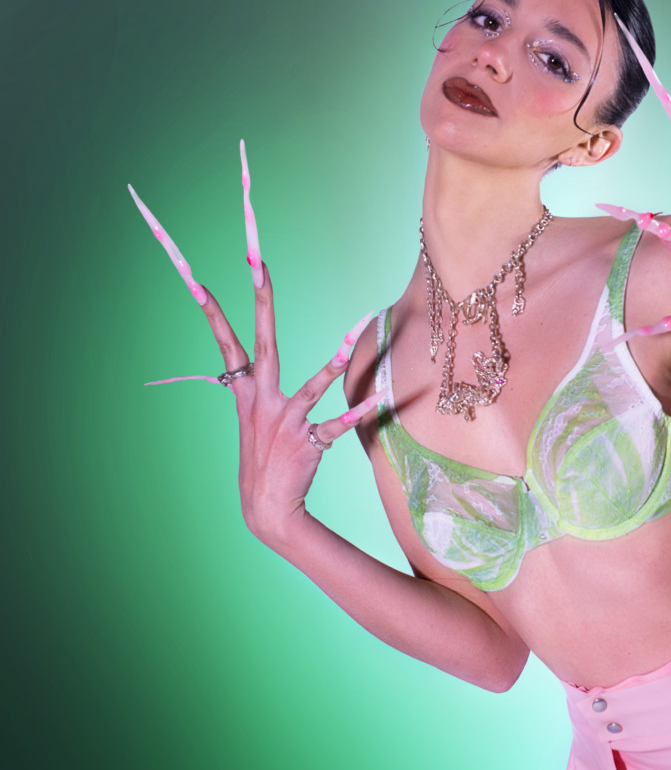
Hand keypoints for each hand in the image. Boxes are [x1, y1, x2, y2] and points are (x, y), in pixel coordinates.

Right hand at [128, 140, 380, 545]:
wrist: (266, 508)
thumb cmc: (263, 458)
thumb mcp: (251, 416)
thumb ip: (252, 387)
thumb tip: (244, 367)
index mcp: (245, 391)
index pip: (225, 341)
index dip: (210, 309)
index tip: (193, 275)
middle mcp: (262, 399)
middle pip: (262, 341)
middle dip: (259, 299)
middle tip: (257, 260)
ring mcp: (285, 420)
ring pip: (311, 384)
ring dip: (335, 359)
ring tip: (356, 330)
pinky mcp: (309, 442)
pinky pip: (337, 424)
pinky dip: (358, 413)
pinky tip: (379, 399)